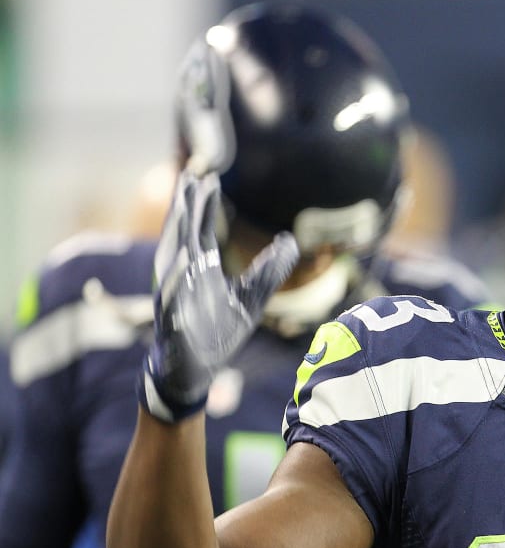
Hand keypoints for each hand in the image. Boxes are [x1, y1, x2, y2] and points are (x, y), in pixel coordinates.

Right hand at [139, 170, 298, 421]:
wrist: (194, 372)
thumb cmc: (217, 334)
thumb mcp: (251, 300)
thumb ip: (269, 272)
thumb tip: (290, 243)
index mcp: (201, 271)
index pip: (200, 231)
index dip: (203, 205)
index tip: (207, 177)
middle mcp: (184, 278)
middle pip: (184, 235)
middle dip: (186, 206)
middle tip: (190, 175)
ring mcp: (174, 297)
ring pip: (172, 258)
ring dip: (176, 232)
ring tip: (182, 204)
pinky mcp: (171, 322)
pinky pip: (171, 298)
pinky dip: (176, 280)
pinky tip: (183, 261)